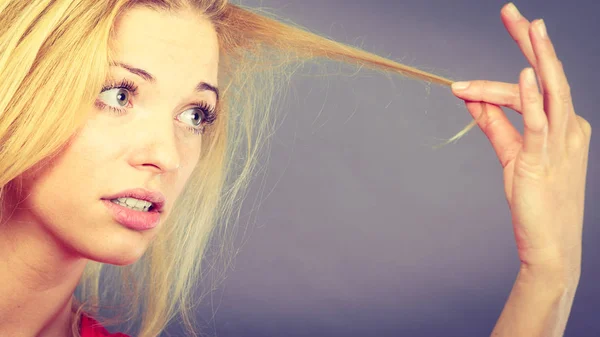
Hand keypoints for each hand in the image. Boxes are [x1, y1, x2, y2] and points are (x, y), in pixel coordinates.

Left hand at [450, 3, 590, 282]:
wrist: (549, 244)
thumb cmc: (536, 201)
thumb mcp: (512, 155)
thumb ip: (494, 125)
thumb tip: (471, 99)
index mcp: (563, 124)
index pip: (540, 80)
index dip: (524, 51)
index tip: (509, 23)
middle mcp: (569, 127)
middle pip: (550, 75)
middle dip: (532, 41)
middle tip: (512, 12)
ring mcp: (560, 143)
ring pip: (550, 92)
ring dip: (538, 57)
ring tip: (528, 26)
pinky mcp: (543, 160)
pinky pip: (539, 124)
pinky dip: (532, 98)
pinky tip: (527, 74)